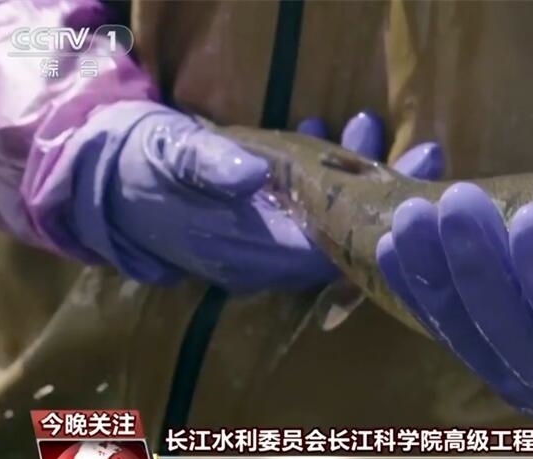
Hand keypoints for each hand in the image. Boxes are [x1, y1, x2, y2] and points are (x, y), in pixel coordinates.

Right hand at [69, 102, 441, 292]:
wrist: (105, 179)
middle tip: (427, 152)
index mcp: (251, 251)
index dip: (379, 218)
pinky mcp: (264, 221)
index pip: (335, 249)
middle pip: (346, 235)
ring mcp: (268, 241)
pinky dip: (327, 171)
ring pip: (331, 217)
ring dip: (358, 174)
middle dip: (386, 193)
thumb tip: (250, 175)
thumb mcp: (171, 158)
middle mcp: (269, 258)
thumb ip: (209, 167)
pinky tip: (334, 130)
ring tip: (373, 125)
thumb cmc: (142, 166)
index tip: (418, 182)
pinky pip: (308, 203)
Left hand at [375, 129, 532, 431]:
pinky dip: (423, 290)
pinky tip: (402, 243)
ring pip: (477, 341)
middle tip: (459, 204)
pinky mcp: (492, 358)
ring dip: (441, 281)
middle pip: (526, 343)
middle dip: (487, 276)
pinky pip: (450, 332)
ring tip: (418, 219)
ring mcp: (530, 381)